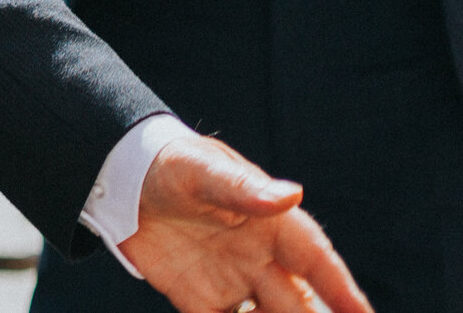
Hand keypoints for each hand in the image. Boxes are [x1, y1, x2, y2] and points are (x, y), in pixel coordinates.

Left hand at [121, 136, 372, 312]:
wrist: (118, 178)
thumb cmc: (167, 163)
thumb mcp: (200, 171)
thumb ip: (240, 188)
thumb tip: (291, 195)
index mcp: (269, 222)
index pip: (316, 261)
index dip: (343, 291)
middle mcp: (259, 256)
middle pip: (299, 302)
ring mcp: (232, 281)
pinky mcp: (198, 300)